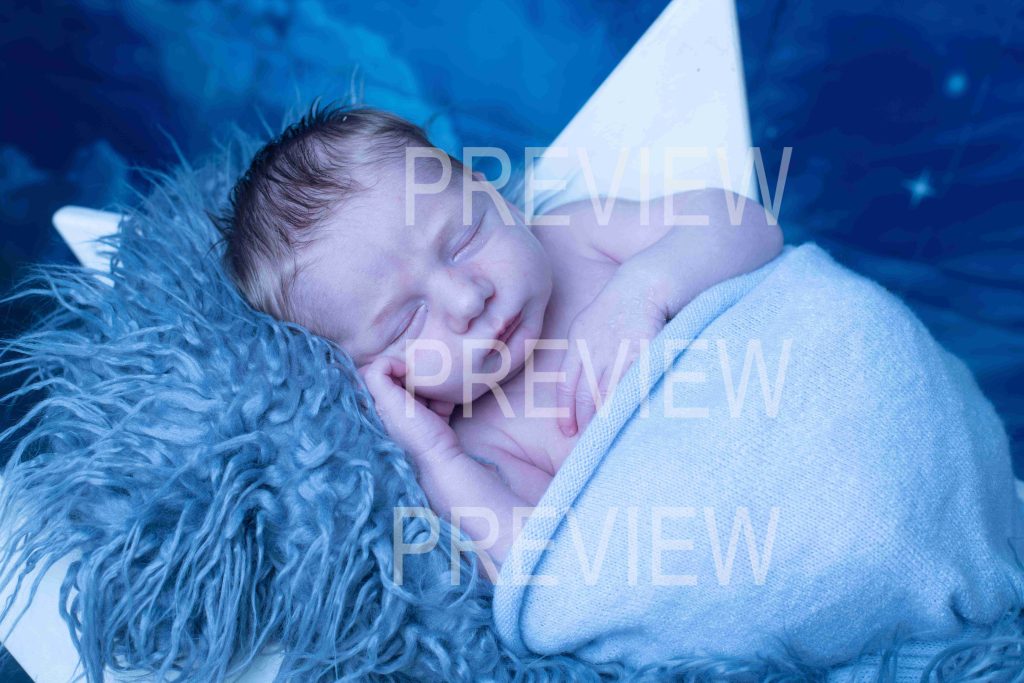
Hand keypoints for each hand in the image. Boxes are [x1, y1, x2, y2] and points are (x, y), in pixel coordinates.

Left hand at [359, 356, 459, 464]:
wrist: (443, 461)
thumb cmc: (415, 434)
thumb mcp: (389, 404)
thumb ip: (378, 378)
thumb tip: (387, 362)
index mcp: (377, 409)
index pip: (375, 377)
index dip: (388, 369)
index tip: (404, 370)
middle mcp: (393, 413)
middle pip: (399, 381)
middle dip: (413, 377)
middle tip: (422, 378)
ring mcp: (414, 418)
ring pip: (419, 389)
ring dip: (430, 386)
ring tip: (437, 389)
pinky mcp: (433, 423)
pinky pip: (437, 401)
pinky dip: (444, 398)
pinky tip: (447, 402)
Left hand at [556, 276, 666, 436]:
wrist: (644, 284)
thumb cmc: (618, 305)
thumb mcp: (587, 324)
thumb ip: (581, 351)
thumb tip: (577, 381)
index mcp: (578, 342)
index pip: (566, 384)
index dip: (565, 410)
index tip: (567, 430)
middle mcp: (595, 349)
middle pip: (586, 394)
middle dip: (584, 421)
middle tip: (586, 442)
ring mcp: (619, 351)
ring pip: (608, 393)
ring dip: (606, 418)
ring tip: (607, 437)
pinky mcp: (643, 352)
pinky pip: (634, 385)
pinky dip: (630, 403)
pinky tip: (631, 417)